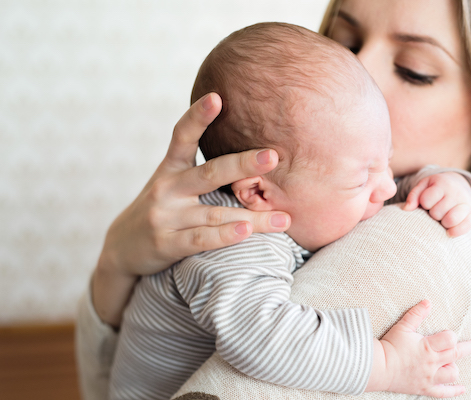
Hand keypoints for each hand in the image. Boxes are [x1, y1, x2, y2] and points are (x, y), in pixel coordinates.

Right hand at [92, 93, 290, 326]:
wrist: (122, 249)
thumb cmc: (162, 210)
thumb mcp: (172, 183)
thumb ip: (203, 170)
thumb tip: (252, 153)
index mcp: (170, 168)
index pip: (182, 136)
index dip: (198, 116)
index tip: (217, 96)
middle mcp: (166, 188)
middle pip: (210, 173)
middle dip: (243, 164)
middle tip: (273, 156)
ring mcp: (165, 216)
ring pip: (216, 213)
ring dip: (253, 217)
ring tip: (284, 218)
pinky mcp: (166, 244)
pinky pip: (201, 239)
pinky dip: (225, 235)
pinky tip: (246, 231)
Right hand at [366, 300, 470, 396]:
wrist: (378, 368)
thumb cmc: (390, 346)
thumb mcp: (402, 327)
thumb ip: (416, 314)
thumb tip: (428, 302)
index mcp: (428, 347)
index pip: (450, 339)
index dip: (450, 335)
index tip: (447, 334)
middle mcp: (432, 363)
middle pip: (456, 354)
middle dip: (469, 347)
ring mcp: (429, 377)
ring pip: (452, 374)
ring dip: (455, 367)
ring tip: (452, 362)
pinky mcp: (425, 388)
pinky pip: (443, 392)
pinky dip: (454, 391)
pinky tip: (462, 388)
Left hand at [403, 172, 470, 236]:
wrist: (459, 184)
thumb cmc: (436, 189)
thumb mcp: (424, 186)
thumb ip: (414, 196)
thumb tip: (406, 209)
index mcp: (442, 183)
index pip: (426, 201)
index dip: (424, 205)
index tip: (427, 203)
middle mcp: (456, 192)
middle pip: (437, 213)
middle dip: (433, 214)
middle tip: (436, 211)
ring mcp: (466, 203)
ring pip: (450, 220)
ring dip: (443, 223)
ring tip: (442, 218)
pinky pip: (465, 227)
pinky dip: (455, 232)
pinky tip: (448, 232)